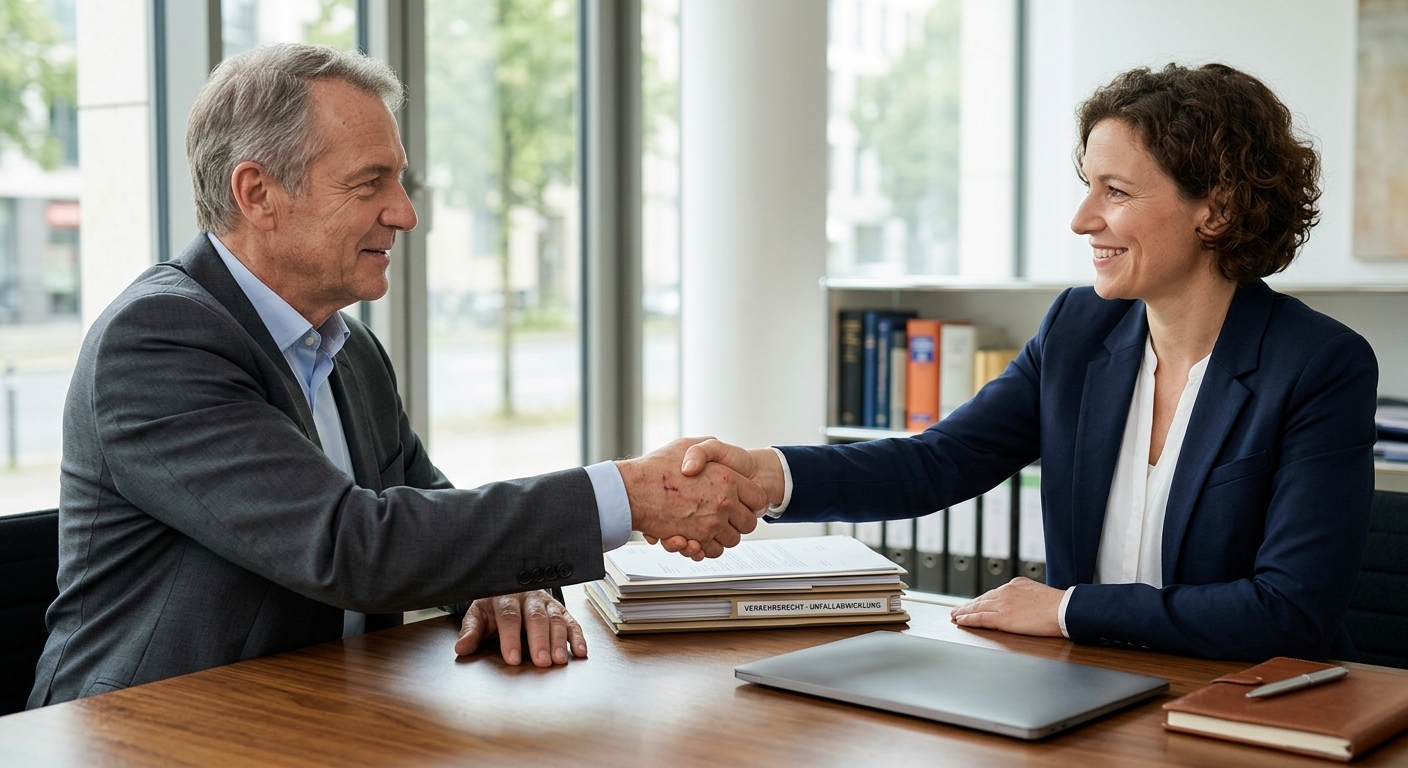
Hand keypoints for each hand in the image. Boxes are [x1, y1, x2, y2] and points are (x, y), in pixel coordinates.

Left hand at [454, 590, 585, 665]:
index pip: (508, 617)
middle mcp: (528, 597)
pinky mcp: (560, 609)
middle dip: (539, 641)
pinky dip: (577, 636)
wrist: (510, 587)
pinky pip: (571, 621)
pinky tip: (580, 652)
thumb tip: (461, 648)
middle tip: (542, 662)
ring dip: (559, 640)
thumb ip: (471, 631)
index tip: (513, 659)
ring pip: (555, 619)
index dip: (511, 638)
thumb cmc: (493, 607)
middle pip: (535, 618)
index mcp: (504, 597)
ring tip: (559, 661)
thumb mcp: (478, 615)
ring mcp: (546, 602)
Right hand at [616, 437, 766, 558]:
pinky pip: (713, 551)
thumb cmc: (657, 467)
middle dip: (739, 522)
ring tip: (711, 526)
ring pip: (732, 540)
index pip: (758, 499)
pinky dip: (707, 548)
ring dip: (723, 536)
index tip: (744, 503)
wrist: (632, 489)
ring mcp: (711, 523)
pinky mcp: (696, 539)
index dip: (752, 502)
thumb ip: (708, 450)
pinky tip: (699, 537)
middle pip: (748, 523)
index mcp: (727, 479)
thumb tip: (719, 461)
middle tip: (728, 517)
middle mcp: (724, 503)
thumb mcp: (688, 445)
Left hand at [948, 577, 1064, 636]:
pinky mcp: (1002, 618)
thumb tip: (1023, 602)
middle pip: (982, 599)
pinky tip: (960, 621)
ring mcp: (1003, 604)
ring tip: (955, 616)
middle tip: (957, 610)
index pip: (993, 594)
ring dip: (964, 612)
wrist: (1063, 610)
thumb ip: (1026, 595)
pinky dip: (968, 619)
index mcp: (1015, 584)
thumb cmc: (1058, 605)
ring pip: (977, 608)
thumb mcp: (1039, 592)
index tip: (973, 604)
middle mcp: (1006, 592)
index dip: (981, 600)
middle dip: (968, 605)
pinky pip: (980, 618)